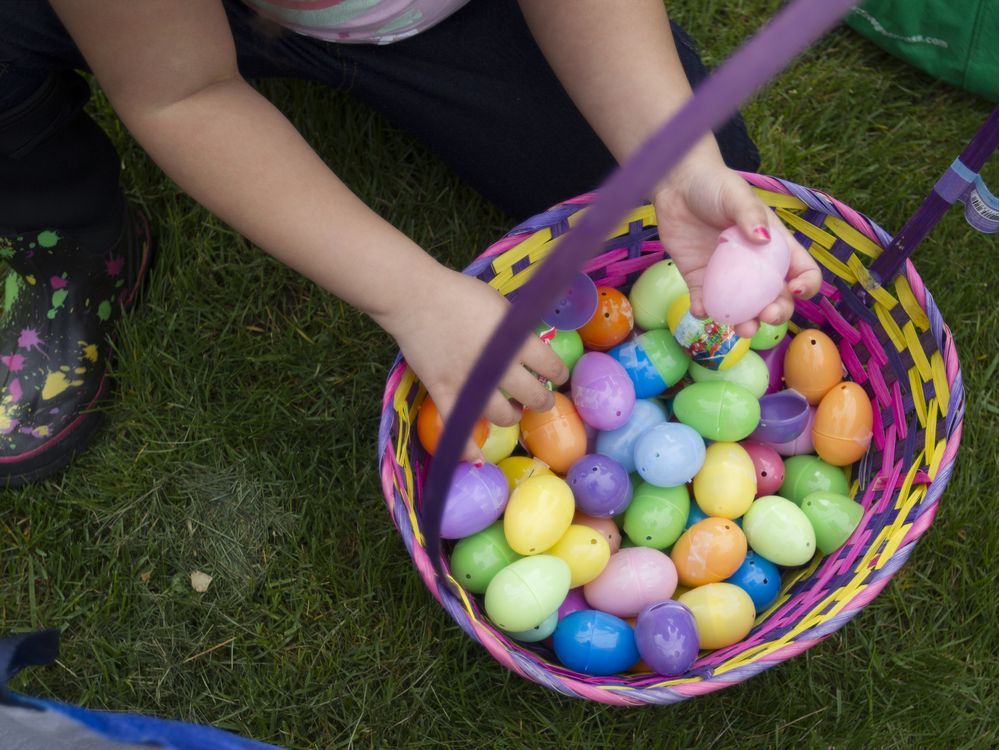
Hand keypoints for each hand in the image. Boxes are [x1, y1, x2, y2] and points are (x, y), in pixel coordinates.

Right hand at [378, 266, 567, 462]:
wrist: (417, 298)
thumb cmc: (460, 295)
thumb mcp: (501, 306)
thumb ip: (517, 331)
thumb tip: (530, 346)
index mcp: (515, 342)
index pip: (550, 366)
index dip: (557, 373)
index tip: (556, 375)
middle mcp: (498, 367)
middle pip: (532, 396)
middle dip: (541, 400)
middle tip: (539, 399)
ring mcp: (470, 384)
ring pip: (502, 416)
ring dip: (511, 416)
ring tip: (511, 412)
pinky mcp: (445, 393)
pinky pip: (457, 425)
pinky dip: (466, 445)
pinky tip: (476, 456)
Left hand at [653, 159, 821, 337]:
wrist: (676, 185)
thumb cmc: (714, 185)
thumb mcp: (736, 195)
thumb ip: (750, 215)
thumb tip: (763, 238)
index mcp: (774, 246)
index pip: (801, 271)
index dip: (806, 285)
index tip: (795, 289)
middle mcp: (754, 266)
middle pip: (776, 298)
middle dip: (777, 313)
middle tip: (765, 316)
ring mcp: (727, 276)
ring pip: (743, 308)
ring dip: (745, 323)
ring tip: (742, 330)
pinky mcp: (699, 279)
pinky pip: (705, 302)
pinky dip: (705, 311)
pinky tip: (701, 310)